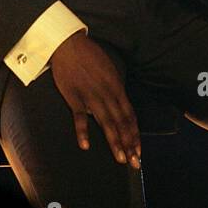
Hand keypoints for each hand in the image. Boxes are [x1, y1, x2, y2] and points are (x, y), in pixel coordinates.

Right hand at [49, 31, 141, 169]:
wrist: (68, 44)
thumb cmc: (90, 55)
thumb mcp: (110, 69)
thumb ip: (115, 88)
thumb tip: (121, 105)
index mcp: (117, 87)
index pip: (129, 115)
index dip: (135, 134)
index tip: (139, 150)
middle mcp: (107, 94)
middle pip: (121, 122)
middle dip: (129, 143)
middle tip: (135, 162)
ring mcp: (91, 96)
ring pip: (106, 122)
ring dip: (114, 142)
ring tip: (121, 159)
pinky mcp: (74, 97)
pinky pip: (79, 117)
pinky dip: (82, 131)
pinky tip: (85, 146)